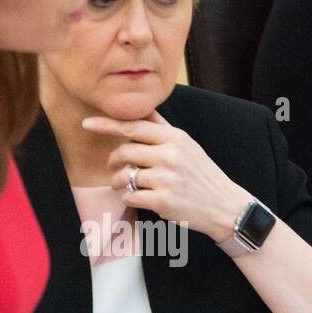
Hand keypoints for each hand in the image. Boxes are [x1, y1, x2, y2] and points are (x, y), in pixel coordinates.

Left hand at [81, 110, 248, 242]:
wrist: (224, 205)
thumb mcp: (186, 144)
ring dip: (118, 182)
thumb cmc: (201, 173)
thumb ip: (161, 129)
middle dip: (113, 161)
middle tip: (114, 167)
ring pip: (124, 176)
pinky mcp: (162, 201)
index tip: (87, 124)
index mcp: (174, 138)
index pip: (134, 126)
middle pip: (124, 152)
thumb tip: (140, 108)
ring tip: (123, 186)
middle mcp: (170, 155)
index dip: (107, 124)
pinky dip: (128, 198)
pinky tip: (138, 198)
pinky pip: (130, 196)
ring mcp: (166, 179)